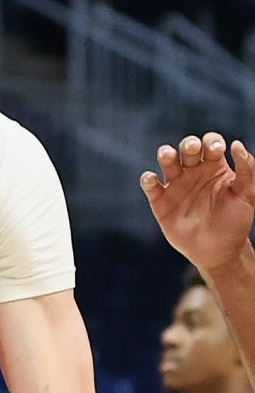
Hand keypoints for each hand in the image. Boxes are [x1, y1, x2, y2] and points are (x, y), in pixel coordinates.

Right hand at [140, 133, 254, 271]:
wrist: (219, 251)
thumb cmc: (235, 221)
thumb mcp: (248, 194)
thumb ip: (247, 169)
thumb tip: (236, 144)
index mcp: (214, 166)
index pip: (210, 145)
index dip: (211, 141)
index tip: (217, 149)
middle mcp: (193, 172)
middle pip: (187, 149)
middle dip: (188, 144)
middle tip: (192, 148)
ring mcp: (175, 185)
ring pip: (167, 161)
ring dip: (166, 154)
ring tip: (168, 156)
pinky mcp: (160, 200)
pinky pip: (149, 185)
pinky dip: (147, 179)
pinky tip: (153, 180)